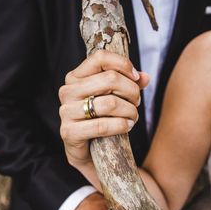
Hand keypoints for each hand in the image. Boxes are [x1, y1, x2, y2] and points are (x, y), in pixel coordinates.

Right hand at [59, 50, 148, 166]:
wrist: (88, 152)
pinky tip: (126, 126)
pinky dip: (120, 126)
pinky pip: (102, 125)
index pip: (100, 57)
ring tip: (133, 117)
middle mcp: (67, 91)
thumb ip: (129, 84)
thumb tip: (145, 77)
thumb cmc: (101, 119)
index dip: (123, 64)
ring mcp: (66, 112)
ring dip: (129, 111)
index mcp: (75, 77)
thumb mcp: (115, 97)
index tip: (136, 77)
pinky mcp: (69, 132)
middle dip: (132, 91)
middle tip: (136, 102)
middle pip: (110, 78)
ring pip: (109, 103)